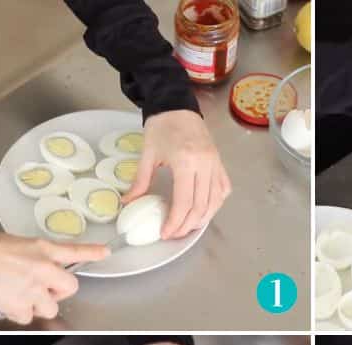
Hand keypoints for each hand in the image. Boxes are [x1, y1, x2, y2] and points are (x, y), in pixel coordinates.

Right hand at [0, 233, 108, 324]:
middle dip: (58, 291)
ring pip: (50, 309)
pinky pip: (28, 317)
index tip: (104, 253)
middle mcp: (44, 271)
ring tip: (22, 294)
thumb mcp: (21, 244)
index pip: (74, 252)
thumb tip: (43, 270)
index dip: (91, 252)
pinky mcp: (21, 308)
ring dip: (39, 305)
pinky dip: (20, 312)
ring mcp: (34, 292)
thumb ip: (38, 258)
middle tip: (42, 287)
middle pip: (70, 289)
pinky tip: (9, 300)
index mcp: (44, 251)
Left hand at [124, 110, 230, 238]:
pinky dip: (214, 204)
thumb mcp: (147, 153)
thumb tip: (128, 203)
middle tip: (175, 234)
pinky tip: (203, 211)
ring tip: (188, 227)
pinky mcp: (220, 163)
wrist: (177, 104)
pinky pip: (222, 190)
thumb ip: (140, 181)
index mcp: (185, 161)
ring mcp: (215, 164)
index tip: (166, 233)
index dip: (175, 222)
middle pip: (200, 207)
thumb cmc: (162, 125)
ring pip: (214, 202)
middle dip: (187, 225)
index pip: (184, 202)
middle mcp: (204, 164)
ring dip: (202, 219)